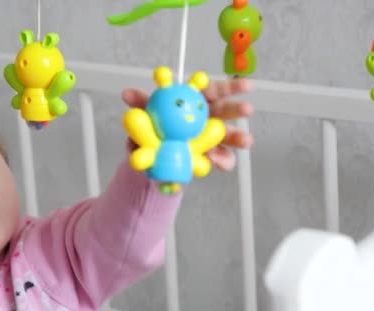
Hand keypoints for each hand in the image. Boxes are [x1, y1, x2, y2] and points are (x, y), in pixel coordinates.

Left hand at [121, 77, 253, 171]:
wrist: (155, 152)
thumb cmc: (156, 126)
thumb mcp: (148, 114)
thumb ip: (141, 103)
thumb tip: (126, 94)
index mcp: (198, 102)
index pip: (218, 90)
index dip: (232, 87)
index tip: (247, 86)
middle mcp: (209, 118)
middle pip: (228, 112)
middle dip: (238, 110)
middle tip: (247, 110)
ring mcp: (212, 138)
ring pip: (230, 136)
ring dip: (239, 137)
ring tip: (246, 141)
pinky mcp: (212, 157)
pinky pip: (222, 159)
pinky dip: (221, 160)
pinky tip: (215, 160)